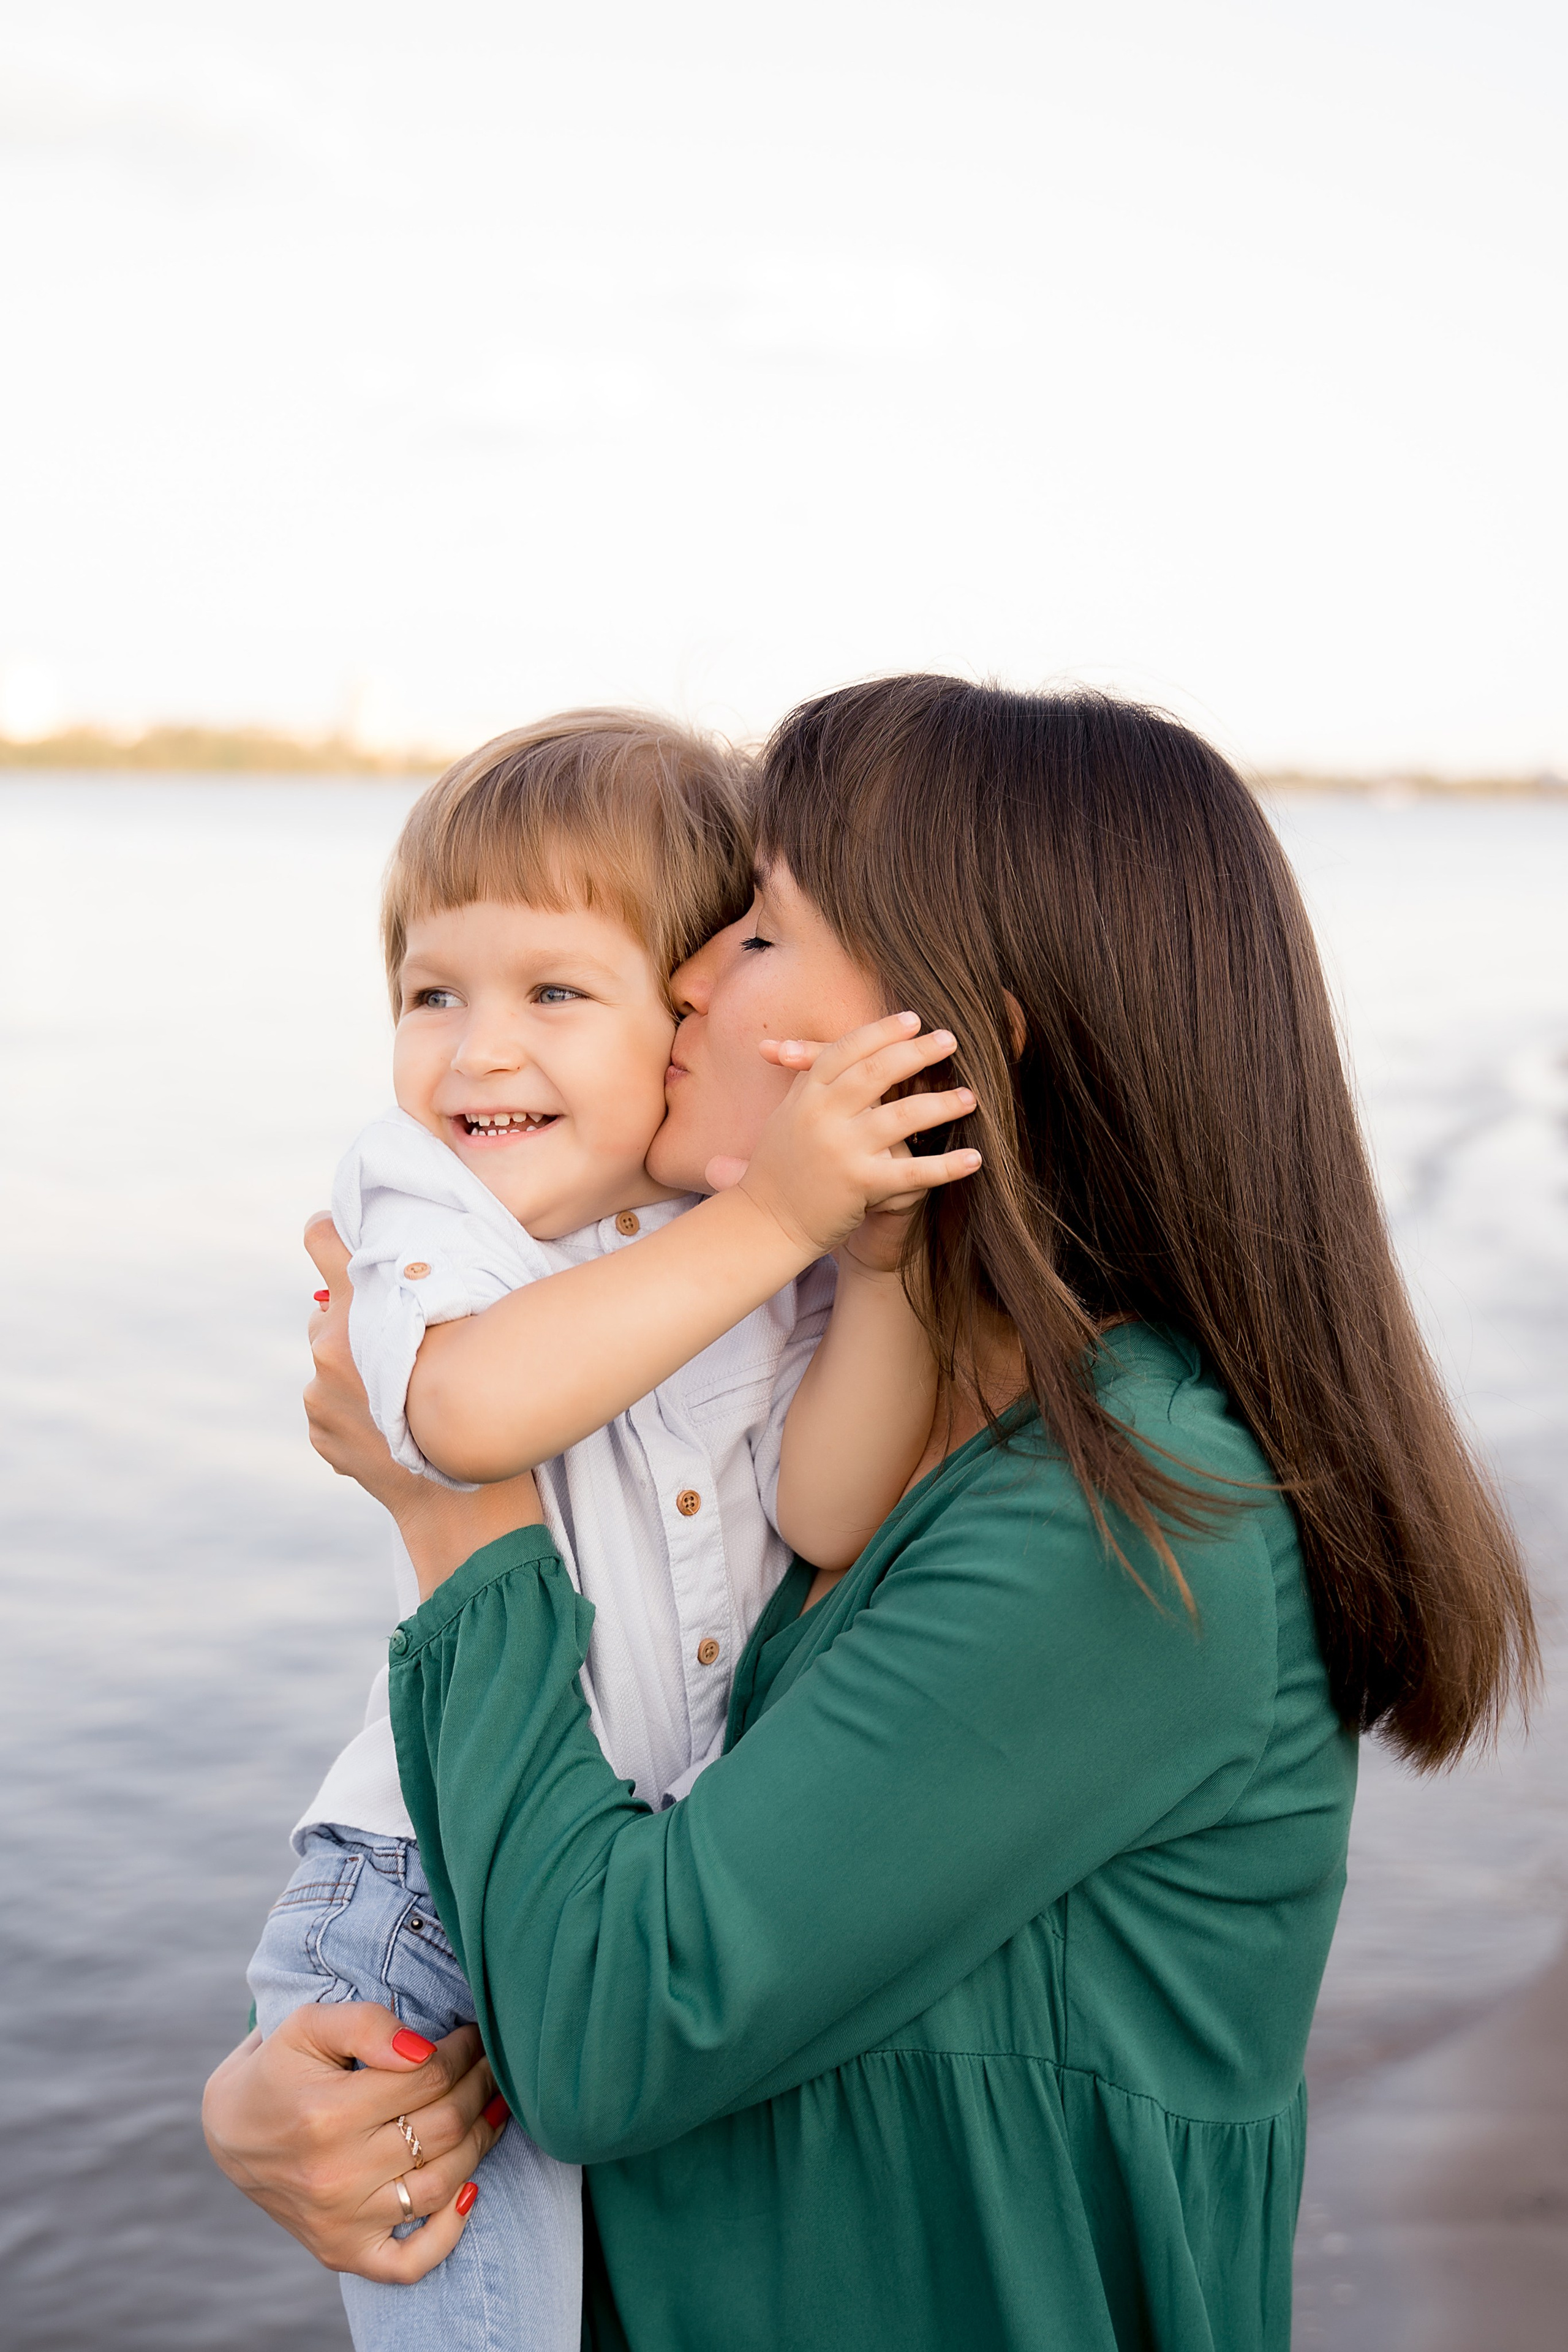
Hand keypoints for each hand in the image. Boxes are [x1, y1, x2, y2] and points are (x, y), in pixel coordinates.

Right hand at [201, 2003, 507, 2281]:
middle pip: (443, 2127)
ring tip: (493, 2108)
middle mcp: (335, 2174)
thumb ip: (366, 2024)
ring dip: (481, 2142)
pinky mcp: (341, 2251)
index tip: (474, 2034)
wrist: (230, 2131)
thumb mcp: (307, 2026)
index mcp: (326, 2113)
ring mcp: (340, 2220)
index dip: (464, 2050)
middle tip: (493, 2064)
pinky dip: (448, 2234)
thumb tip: (423, 2049)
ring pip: (440, 2185)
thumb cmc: (277, 2069)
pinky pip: (409, 2262)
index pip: (429, 2077)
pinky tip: (470, 2191)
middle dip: (480, 2087)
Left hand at [304, 1217, 544, 1598]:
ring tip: (406, 1393)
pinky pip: (333, 1403)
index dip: (332, 1232)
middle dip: (360, 1317)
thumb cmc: (480, 1403)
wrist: (460, 1504)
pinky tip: (395, 1424)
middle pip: (331, 1309)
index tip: (343, 1237)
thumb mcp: (467, 1326)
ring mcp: (318, 1394)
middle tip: (406, 1342)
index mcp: (361, 1308)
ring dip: (359, 1365)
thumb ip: (427, 1287)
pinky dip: (356, 1407)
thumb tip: (404, 1263)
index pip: (321, 1238)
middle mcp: (328, 1346)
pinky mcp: (318, 1431)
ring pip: (333, 1360)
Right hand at [712, 1014, 979, 1259]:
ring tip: (970, 1096)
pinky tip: (976, 1158)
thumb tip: (845, 1048)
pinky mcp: (861, 1185)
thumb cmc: (781, 1168)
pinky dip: (947, 1166)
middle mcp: (821, 1116)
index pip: (846, 1050)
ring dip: (941, 1104)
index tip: (912, 1020)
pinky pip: (914, 1173)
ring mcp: (841, 1150)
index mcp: (805, 1095)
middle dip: (916, 1053)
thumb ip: (813, 1081)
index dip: (881, 1032)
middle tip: (950, 1040)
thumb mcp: (789, 1115)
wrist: (764, 1223)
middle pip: (876, 1073)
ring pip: (902, 1117)